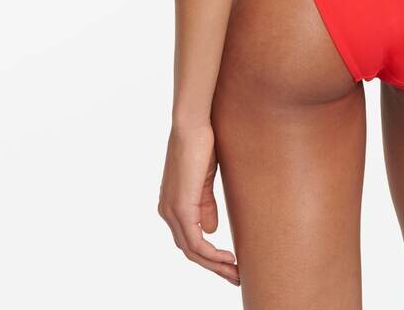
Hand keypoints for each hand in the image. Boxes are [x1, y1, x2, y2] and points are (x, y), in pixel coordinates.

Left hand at [158, 122, 239, 284]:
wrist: (192, 125)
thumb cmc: (200, 145)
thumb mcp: (204, 181)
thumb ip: (205, 205)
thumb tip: (210, 230)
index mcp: (172, 205)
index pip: (189, 240)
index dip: (209, 255)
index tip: (230, 263)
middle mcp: (167, 212)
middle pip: (190, 251)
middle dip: (214, 267)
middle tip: (235, 277)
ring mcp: (172, 211)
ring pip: (193, 251)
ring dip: (215, 265)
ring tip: (235, 272)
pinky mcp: (181, 207)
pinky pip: (196, 241)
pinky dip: (212, 254)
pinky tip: (228, 258)